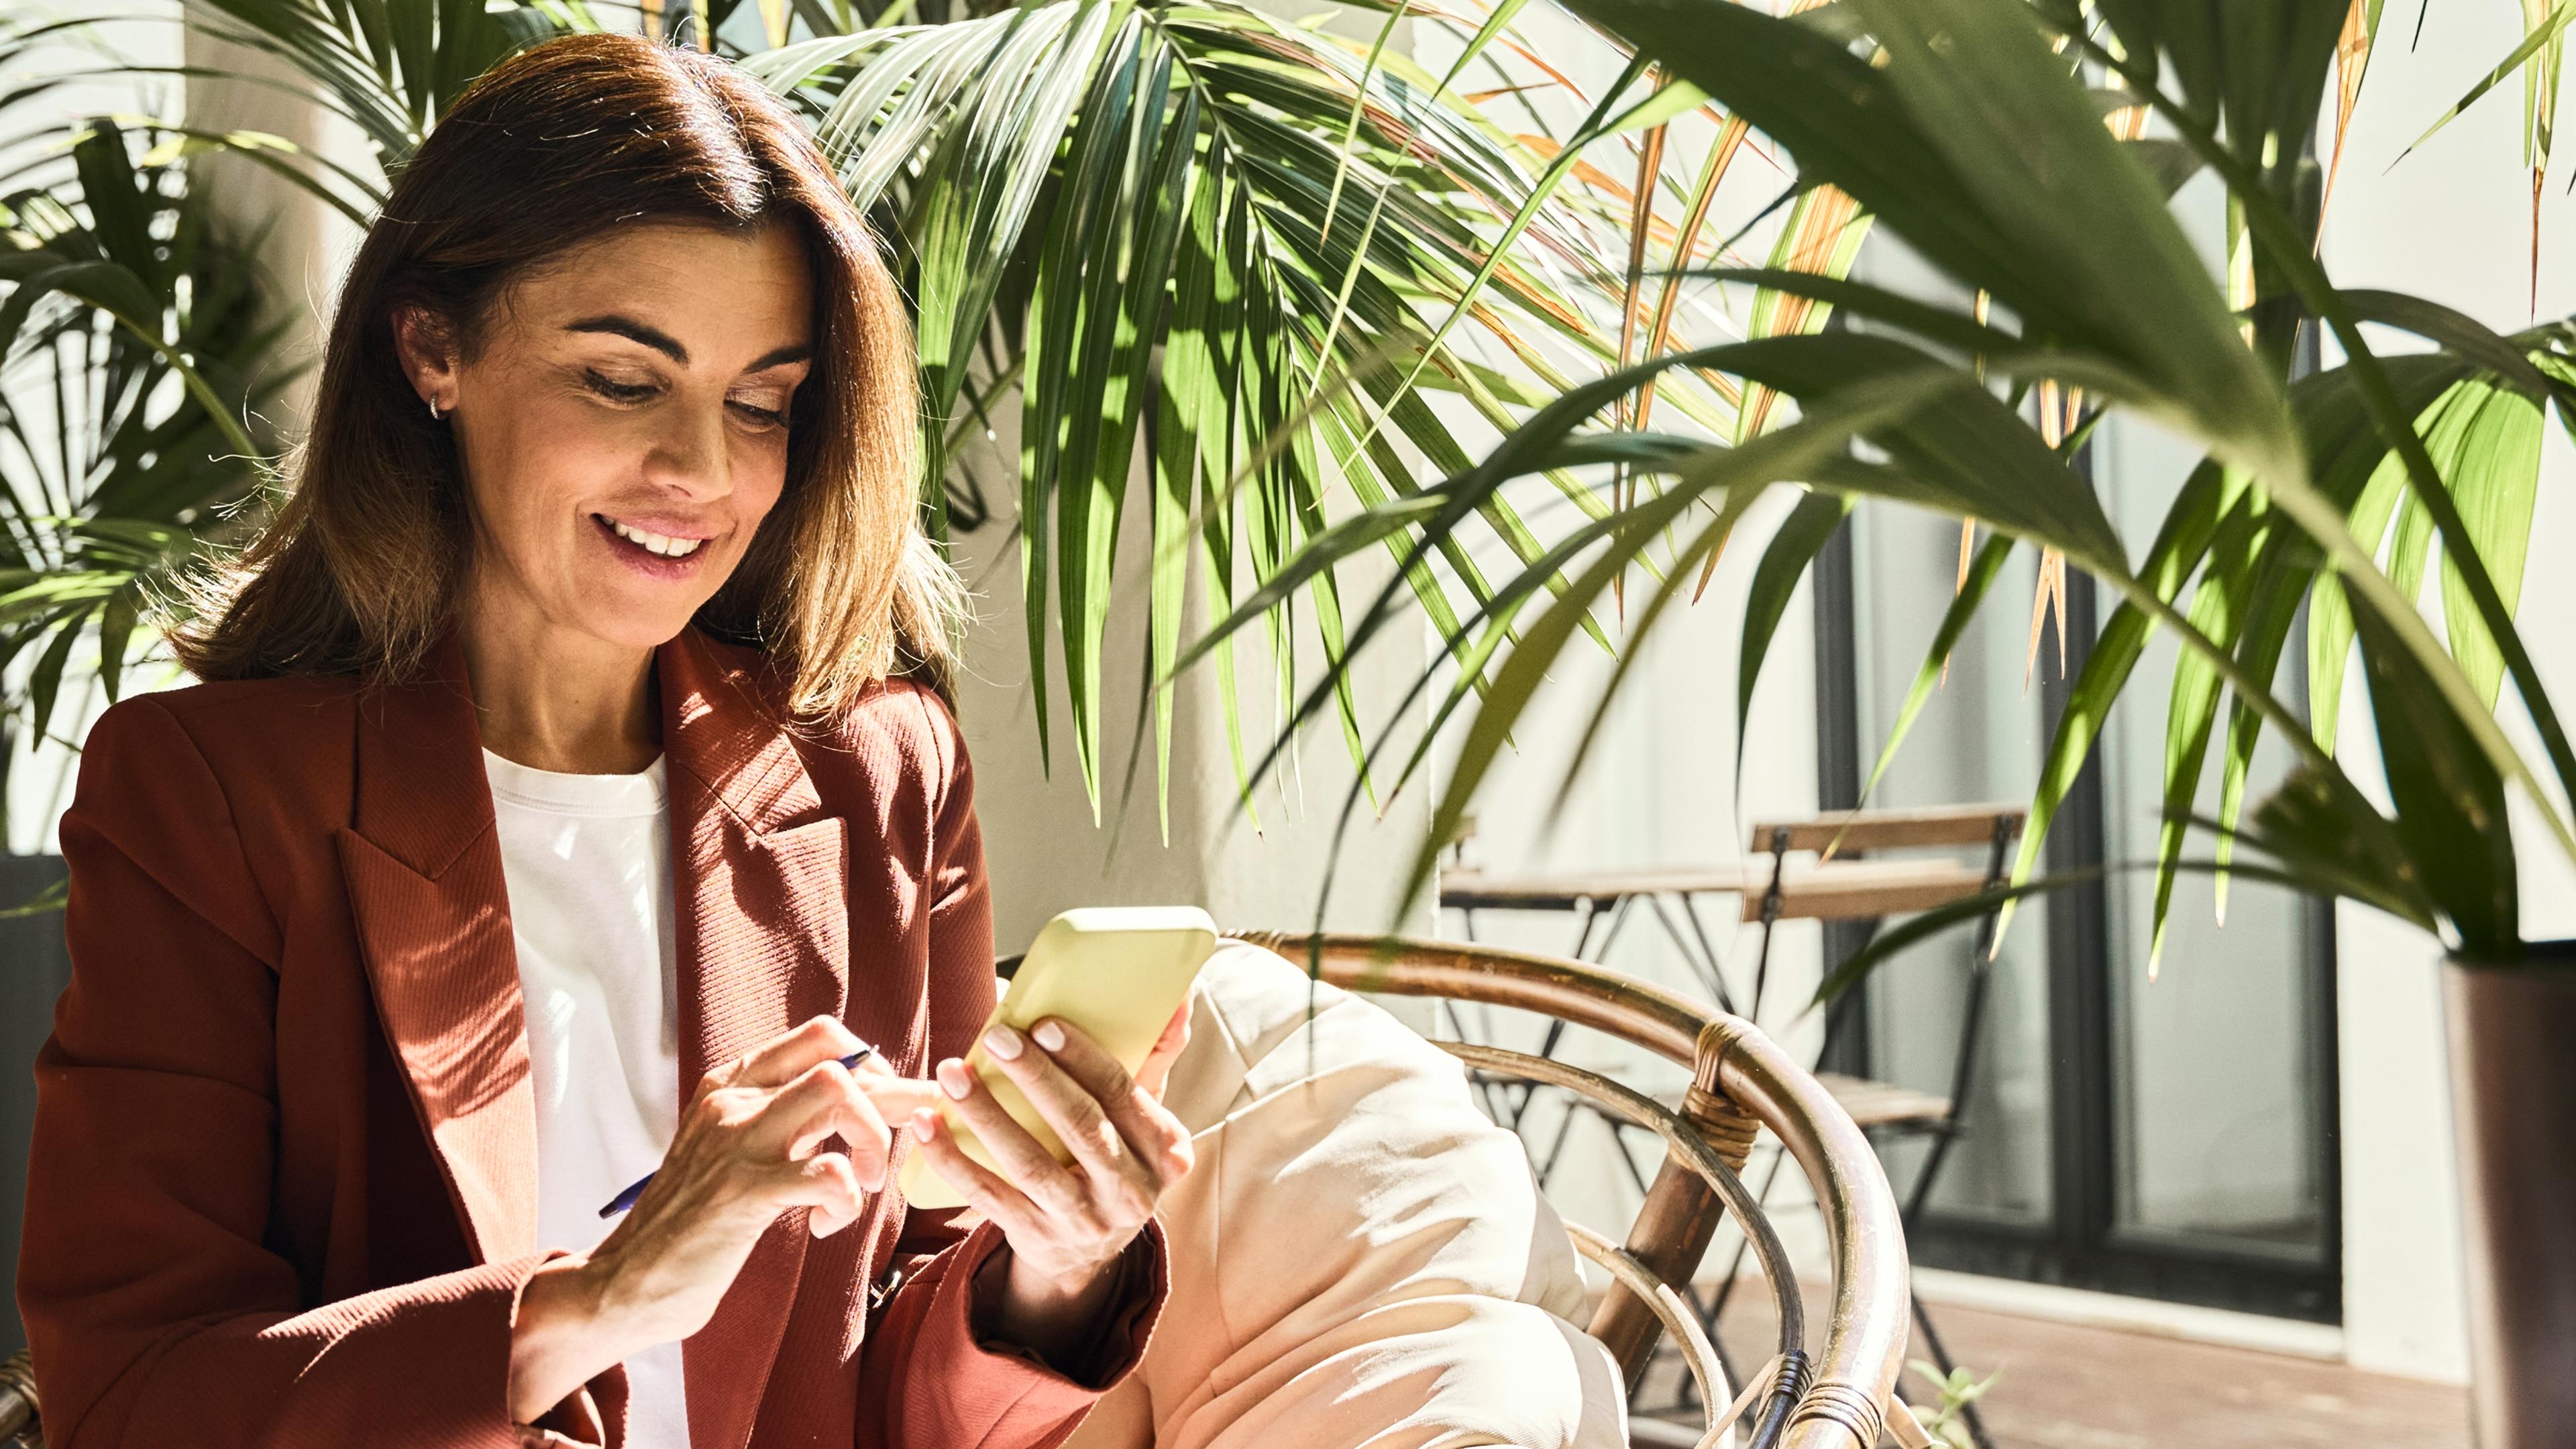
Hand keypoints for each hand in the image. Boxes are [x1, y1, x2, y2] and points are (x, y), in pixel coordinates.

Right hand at [508, 1016, 940, 1421]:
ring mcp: (737, 1142)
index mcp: (730, 1085)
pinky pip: (831, 1172)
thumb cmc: (693, 1225)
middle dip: (887, 1102)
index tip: (883, 1108)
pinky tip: (825, 1226)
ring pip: (839, 1094)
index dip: (870, 1065)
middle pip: (838, 1061)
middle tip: (884, 1153)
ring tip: (862, 1186)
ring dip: (872, 1141)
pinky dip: (847, 1200)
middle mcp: (733, 1101)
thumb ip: (782, 1122)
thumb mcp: (732, 1152)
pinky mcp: (745, 1192)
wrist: (624, 1282)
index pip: (819, 1035)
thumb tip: (861, 1103)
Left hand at [908, 1005, 1192, 1362]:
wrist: (1090, 1253)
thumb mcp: (1146, 1119)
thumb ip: (1156, 1059)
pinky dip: (953, 1159)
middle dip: (1036, 1078)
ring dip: (987, 1114)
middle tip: (997, 1038)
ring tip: (952, 1072)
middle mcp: (1130, 1191)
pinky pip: (988, 1196)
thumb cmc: (1116, 1158)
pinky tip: (927, 1125)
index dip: (1083, 1058)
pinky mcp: (1036, 1236)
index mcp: (1164, 1152)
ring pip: (1030, 1163)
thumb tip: (1180, 997)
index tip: (1044, 1023)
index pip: (1124, 1094)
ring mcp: (1081, 1220)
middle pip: (1081, 1127)